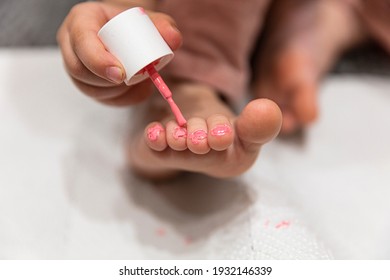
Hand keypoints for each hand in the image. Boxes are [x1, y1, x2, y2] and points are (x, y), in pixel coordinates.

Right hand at [57, 2, 181, 105]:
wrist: (128, 33)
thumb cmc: (134, 24)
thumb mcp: (149, 20)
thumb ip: (164, 26)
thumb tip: (173, 40)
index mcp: (82, 20)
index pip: (81, 41)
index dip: (98, 60)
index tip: (121, 73)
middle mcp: (72, 42)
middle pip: (79, 69)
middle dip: (106, 81)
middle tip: (132, 80)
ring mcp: (75, 65)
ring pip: (88, 88)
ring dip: (115, 91)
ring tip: (138, 81)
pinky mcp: (86, 83)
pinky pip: (100, 98)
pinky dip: (121, 99)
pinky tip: (137, 90)